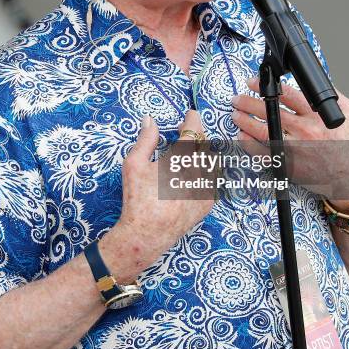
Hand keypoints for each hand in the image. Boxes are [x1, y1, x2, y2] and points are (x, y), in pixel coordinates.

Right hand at [99, 111, 213, 282]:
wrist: (146, 235)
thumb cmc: (137, 198)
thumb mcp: (134, 164)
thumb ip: (146, 139)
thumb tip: (150, 119)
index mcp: (181, 161)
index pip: (194, 131)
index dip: (193, 119)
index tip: (190, 114)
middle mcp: (199, 173)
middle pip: (205, 144)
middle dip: (196, 135)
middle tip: (183, 131)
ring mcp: (207, 189)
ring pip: (212, 161)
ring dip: (202, 151)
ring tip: (187, 151)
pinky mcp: (208, 203)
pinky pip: (213, 179)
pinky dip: (206, 169)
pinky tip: (192, 170)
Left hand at [231, 78, 348, 210]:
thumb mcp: (348, 113)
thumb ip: (330, 96)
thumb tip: (314, 81)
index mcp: (316, 115)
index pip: (286, 95)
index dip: (266, 86)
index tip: (253, 82)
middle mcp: (304, 130)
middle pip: (269, 112)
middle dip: (248, 103)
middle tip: (237, 99)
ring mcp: (295, 148)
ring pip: (263, 131)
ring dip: (245, 121)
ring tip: (236, 114)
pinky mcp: (289, 164)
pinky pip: (263, 154)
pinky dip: (250, 145)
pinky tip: (242, 137)